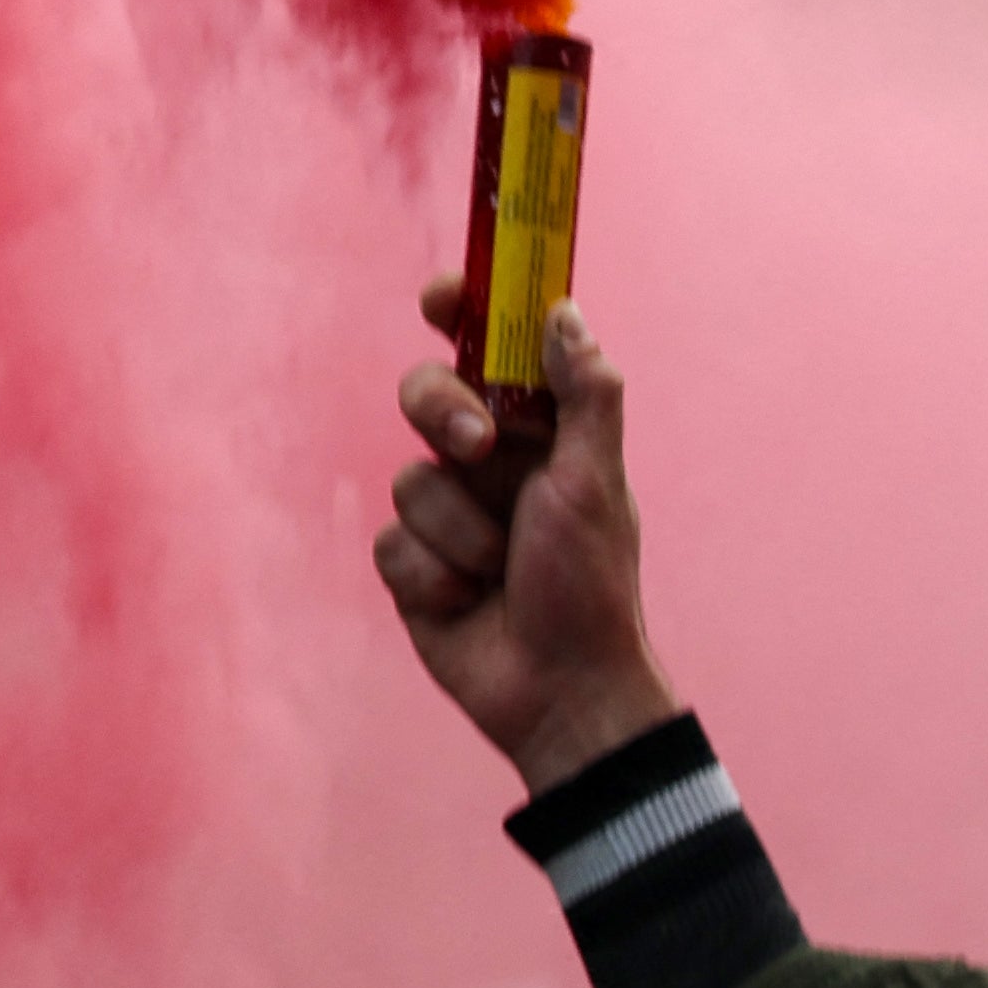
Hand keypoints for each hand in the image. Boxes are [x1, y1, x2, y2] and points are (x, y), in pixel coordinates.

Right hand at [374, 289, 683, 796]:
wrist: (559, 690)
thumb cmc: (591, 585)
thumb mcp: (595, 481)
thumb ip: (584, 394)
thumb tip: (565, 311)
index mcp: (538, 434)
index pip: (489, 352)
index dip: (462, 313)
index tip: (442, 297)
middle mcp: (487, 465)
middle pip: (427, 395)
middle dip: (442, 412)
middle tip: (476, 444)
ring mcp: (447, 515)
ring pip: (409, 479)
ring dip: (458, 529)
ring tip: (499, 570)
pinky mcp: (414, 566)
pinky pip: (392, 544)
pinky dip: (433, 575)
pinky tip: (468, 603)